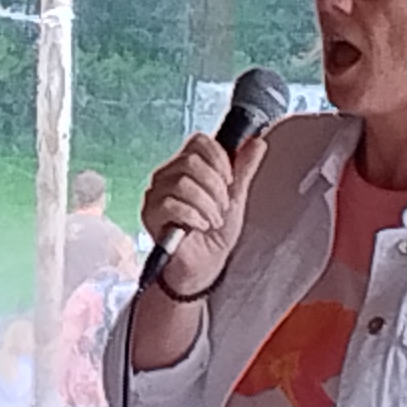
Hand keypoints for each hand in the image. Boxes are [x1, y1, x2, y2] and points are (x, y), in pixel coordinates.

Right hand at [140, 130, 272, 293]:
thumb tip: (257, 142)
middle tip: (221, 207)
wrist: (206, 264)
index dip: (219, 159)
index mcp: (187, 166)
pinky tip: (200, 226)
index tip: (230, 180)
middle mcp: (167, 175)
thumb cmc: (216, 232)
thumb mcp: (235, 197)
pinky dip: (193, 216)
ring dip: (206, 205)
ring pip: (182, 184)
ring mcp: (155, 194)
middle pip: (191, 162)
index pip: (199, 141)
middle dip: (215, 187)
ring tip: (212, 220)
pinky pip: (171, 204)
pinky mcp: (150, 214)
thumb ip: (243, 169)